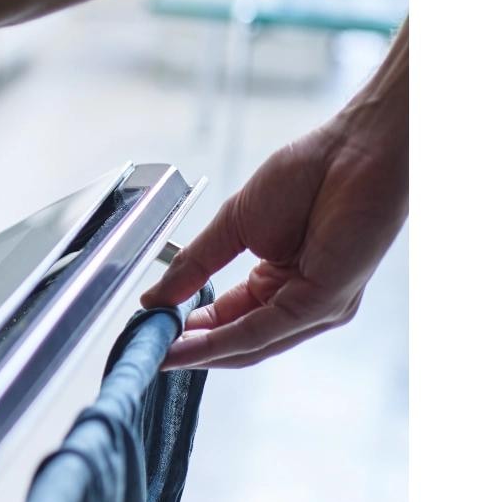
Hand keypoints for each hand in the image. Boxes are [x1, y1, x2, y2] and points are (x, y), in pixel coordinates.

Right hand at [139, 101, 407, 369]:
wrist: (355, 149)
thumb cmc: (310, 174)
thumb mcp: (234, 224)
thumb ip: (195, 263)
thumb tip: (156, 296)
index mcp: (281, 282)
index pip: (228, 319)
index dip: (187, 330)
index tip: (149, 332)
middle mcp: (301, 302)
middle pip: (238, 342)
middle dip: (189, 350)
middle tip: (147, 351)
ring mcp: (316, 307)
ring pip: (250, 344)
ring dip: (201, 352)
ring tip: (159, 353)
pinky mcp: (324, 303)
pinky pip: (264, 330)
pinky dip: (223, 340)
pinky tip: (190, 342)